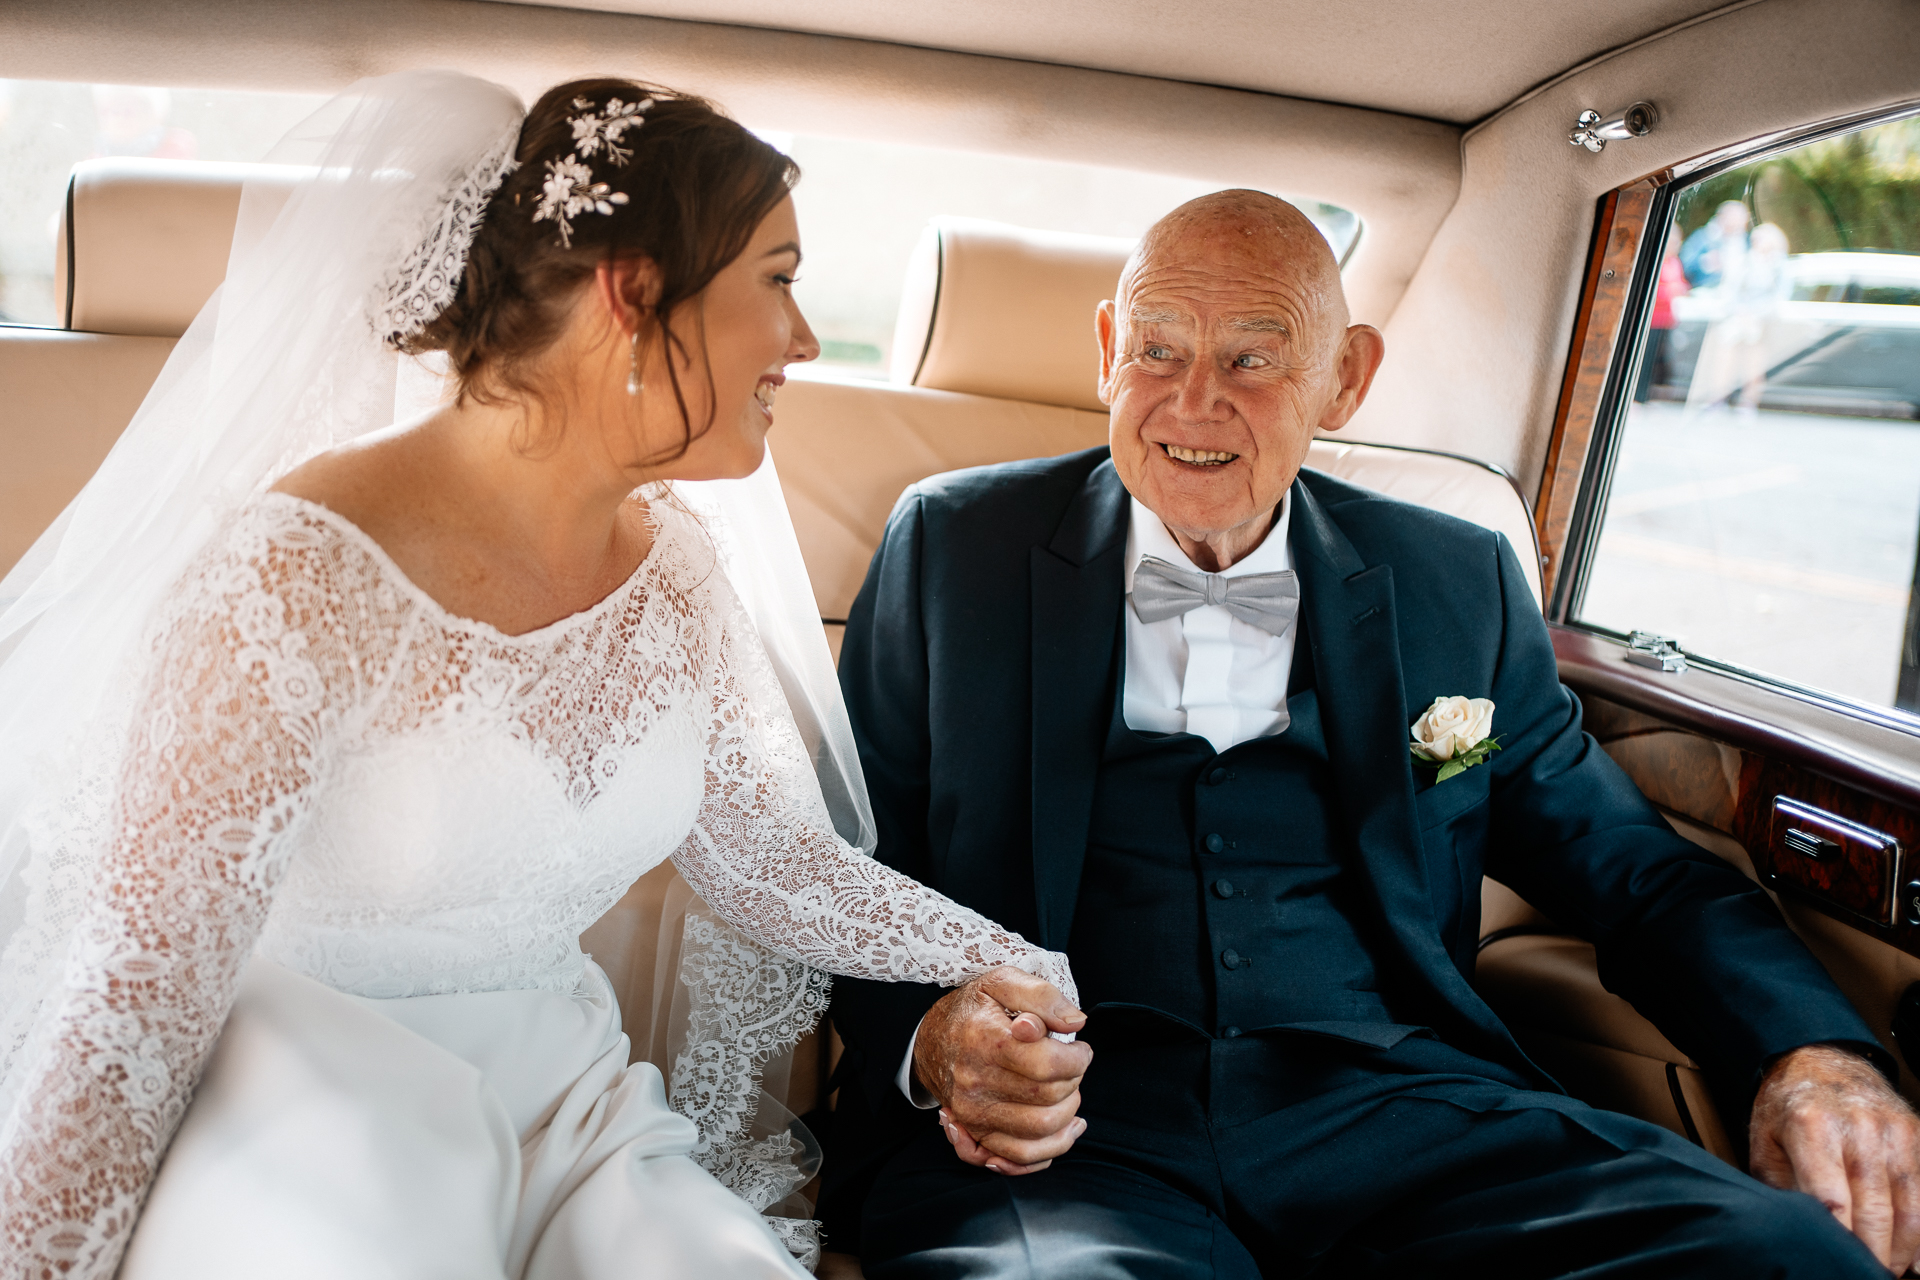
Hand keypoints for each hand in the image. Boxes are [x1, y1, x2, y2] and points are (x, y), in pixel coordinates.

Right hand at [912, 965, 1091, 1174]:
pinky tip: (1064, 1130)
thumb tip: (1075, 1022)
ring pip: (1039, 1132)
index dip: (1077, 1058)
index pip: (1048, 1064)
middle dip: (1073, 1082)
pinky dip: (1047, 1151)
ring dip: (1067, 1115)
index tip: (1079, 1048)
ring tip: (1069, 1094)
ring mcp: (973, 1111)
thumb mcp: (1002, 982)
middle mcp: (976, 1080)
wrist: (931, 1039)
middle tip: (1071, 1066)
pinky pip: (1018, 1157)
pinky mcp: (975, 1132)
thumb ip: (1042, 996)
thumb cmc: (973, 1009)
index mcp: (986, 1040)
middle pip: (1048, 1099)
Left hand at [1750, 1044, 1919, 1272]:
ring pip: (1907, 1204)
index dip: (1838, 1237)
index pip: (1829, 1196)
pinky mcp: (1915, 1135)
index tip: (1838, 1260)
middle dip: (1873, 1251)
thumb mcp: (1765, 1140)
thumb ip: (1779, 1185)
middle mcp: (1857, 1127)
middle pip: (1873, 1207)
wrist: (1820, 1059)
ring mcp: (1891, 1131)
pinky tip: (1917, 1257)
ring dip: (1903, 1248)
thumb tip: (1796, 1228)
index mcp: (1811, 1126)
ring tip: (1889, 1270)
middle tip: (1864, 1274)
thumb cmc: (1788, 1106)